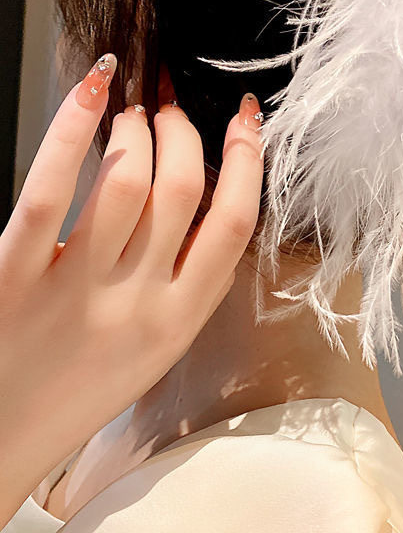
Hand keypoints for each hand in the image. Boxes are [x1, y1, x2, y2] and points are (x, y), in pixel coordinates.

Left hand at [0, 54, 264, 524]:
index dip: (248, 159)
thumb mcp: (163, 342)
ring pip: (126, 180)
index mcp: (181, 317)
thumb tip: (211, 193)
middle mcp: (138, 302)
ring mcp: (76, 287)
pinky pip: (51, 190)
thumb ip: (192, 277)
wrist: (4, 436)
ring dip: (137, 129)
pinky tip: (90, 96)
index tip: (244, 119)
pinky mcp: (14, 274)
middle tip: (171, 110)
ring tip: (132, 113)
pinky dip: (72, 131)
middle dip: (184, 133)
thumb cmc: (85, 386)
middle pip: (183, 190)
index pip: (236, 224)